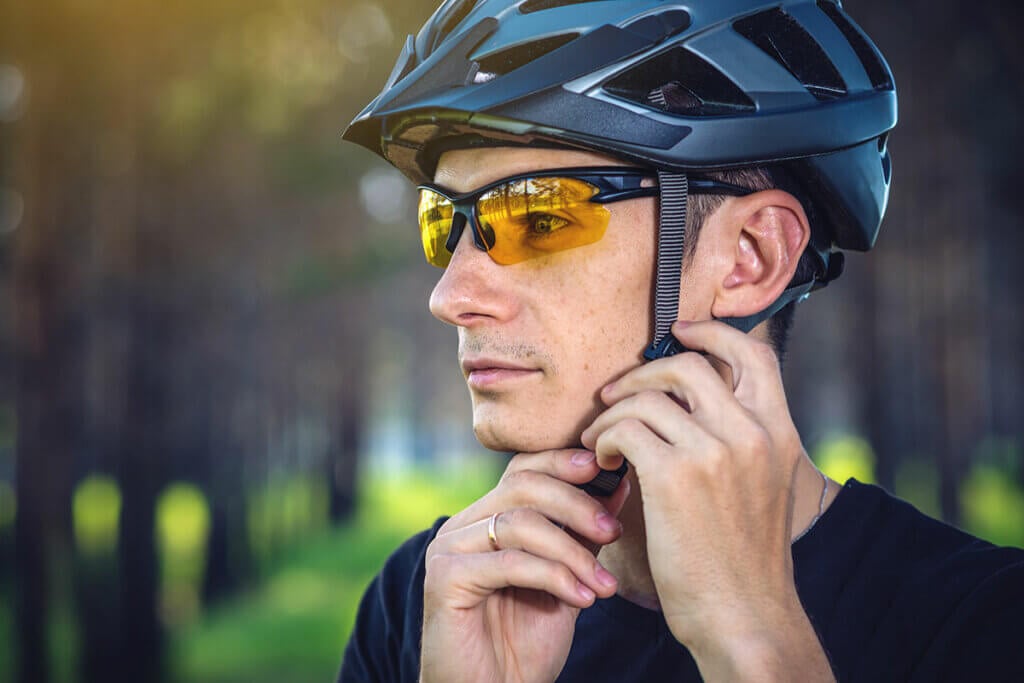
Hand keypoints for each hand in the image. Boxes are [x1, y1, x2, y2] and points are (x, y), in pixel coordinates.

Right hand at [420, 449, 629, 682]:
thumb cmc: (524, 644)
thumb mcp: (565, 579)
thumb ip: (583, 535)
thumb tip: (618, 486)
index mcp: (485, 518)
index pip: (523, 469)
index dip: (565, 463)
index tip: (608, 471)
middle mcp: (462, 526)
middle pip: (522, 486)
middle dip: (577, 504)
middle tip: (615, 530)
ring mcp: (448, 549)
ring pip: (519, 523)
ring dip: (573, 552)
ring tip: (604, 584)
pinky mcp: (445, 579)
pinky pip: (510, 563)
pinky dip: (555, 578)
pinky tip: (583, 600)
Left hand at [580, 320, 831, 680]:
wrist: (745, 617)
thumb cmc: (742, 561)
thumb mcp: (763, 490)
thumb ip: (740, 443)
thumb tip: (688, 407)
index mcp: (779, 433)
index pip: (753, 354)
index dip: (712, 333)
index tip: (678, 334)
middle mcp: (752, 433)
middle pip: (689, 364)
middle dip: (643, 373)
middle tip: (616, 396)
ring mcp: (716, 452)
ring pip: (648, 395)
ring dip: (613, 411)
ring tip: (601, 441)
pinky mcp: (675, 476)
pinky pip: (625, 429)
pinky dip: (604, 439)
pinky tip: (603, 463)